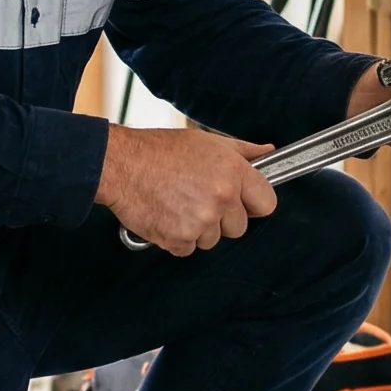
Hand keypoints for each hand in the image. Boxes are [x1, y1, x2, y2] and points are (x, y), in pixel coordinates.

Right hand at [96, 124, 276, 254]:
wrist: (122, 165)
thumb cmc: (161, 150)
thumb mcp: (207, 142)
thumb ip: (243, 151)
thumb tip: (268, 153)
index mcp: (233, 173)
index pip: (267, 204)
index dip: (253, 204)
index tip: (242, 202)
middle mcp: (221, 199)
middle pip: (239, 227)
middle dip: (223, 218)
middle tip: (199, 198)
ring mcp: (201, 222)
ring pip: (212, 240)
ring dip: (198, 229)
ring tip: (179, 203)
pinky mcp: (178, 239)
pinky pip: (188, 249)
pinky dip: (177, 238)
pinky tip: (167, 215)